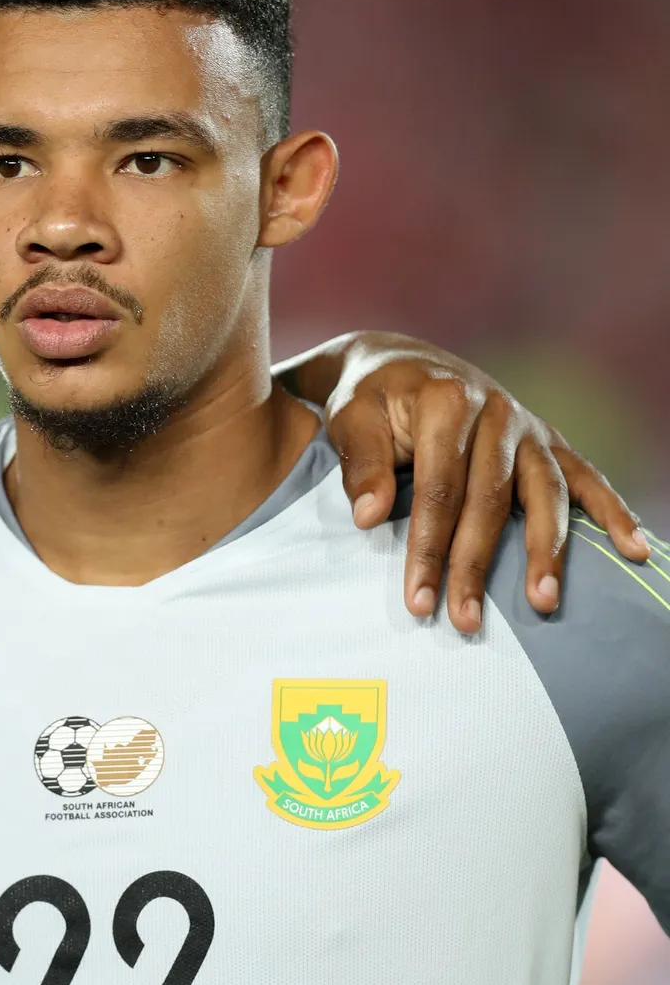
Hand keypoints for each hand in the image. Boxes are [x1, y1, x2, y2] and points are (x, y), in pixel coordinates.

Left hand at [277, 332, 648, 632]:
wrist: (400, 363)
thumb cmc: (370, 399)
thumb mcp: (351, 418)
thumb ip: (362, 464)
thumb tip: (370, 517)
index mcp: (445, 401)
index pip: (440, 488)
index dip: (429, 547)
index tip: (419, 600)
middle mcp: (495, 412)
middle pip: (491, 500)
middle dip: (476, 564)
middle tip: (465, 620)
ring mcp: (528, 426)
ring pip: (544, 493)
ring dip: (546, 551)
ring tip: (542, 602)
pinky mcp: (547, 440)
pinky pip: (585, 477)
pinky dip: (612, 512)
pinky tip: (634, 549)